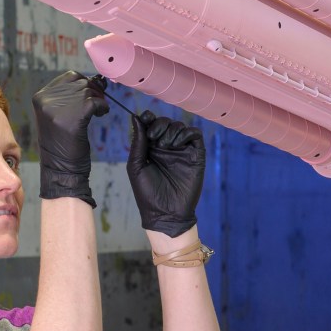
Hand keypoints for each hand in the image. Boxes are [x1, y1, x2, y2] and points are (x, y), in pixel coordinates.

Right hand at [31, 71, 106, 204]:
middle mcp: (46, 100)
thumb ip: (68, 96)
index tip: (91, 94)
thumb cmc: (61, 143)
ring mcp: (58, 108)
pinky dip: (102, 107)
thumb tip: (94, 81)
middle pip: (80, 82)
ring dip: (99, 99)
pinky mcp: (73, 118)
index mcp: (40, 97)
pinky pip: (95, 102)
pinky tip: (102, 114)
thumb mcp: (56, 114)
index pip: (69, 76)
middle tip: (98, 103)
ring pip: (88, 91)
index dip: (84, 83)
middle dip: (94, 91)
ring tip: (99, 111)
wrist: (59, 169)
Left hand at [128, 110, 204, 236]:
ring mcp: (182, 150)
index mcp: (150, 148)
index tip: (145, 118)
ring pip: (180, 126)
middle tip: (154, 138)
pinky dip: (186, 133)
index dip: (148, 117)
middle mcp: (167, 147)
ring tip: (165, 147)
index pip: (151, 124)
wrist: (166, 213)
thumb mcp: (136, 166)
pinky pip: (194, 135)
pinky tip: (176, 145)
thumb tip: (135, 117)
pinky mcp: (195, 155)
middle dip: (159, 124)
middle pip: (165, 122)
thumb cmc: (147, 193)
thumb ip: (138, 142)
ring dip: (171, 131)